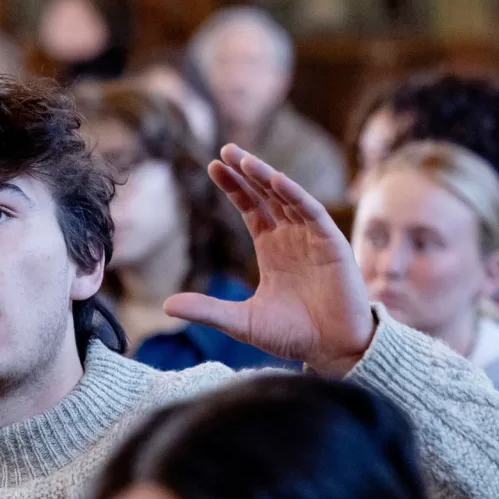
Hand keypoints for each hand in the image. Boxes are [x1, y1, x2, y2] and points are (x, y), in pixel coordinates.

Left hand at [165, 144, 376, 377]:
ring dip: (266, 177)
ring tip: (244, 158)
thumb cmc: (291, 335)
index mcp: (272, 248)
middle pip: (266, 195)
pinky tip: (276, 179)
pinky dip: (295, 195)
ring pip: (287, 198)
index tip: (212, 167)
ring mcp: (312, 238)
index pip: (251, 208)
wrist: (331, 349)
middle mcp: (292, 237)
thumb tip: (166, 305)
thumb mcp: (240, 322)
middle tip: (224, 150)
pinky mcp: (332, 244)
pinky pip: (312, 213)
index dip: (234, 187)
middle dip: (246, 172)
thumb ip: (206, 310)